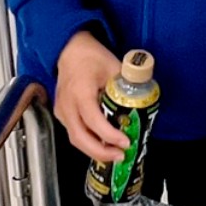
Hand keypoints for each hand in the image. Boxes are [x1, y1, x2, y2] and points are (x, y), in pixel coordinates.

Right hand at [54, 33, 128, 162]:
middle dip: (101, 152)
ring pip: (75, 139)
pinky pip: (74, 133)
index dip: (109, 135)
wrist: (70, 50)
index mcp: (80, 91)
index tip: (125, 142)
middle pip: (80, 137)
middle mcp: (67, 104)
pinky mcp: (61, 114)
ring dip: (95, 150)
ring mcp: (61, 110)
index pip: (93, 120)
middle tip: (121, 155)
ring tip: (115, 154)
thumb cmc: (91, 57)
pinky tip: (104, 145)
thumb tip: (144, 104)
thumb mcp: (115, 67)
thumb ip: (128, 86)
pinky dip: (88, 143)